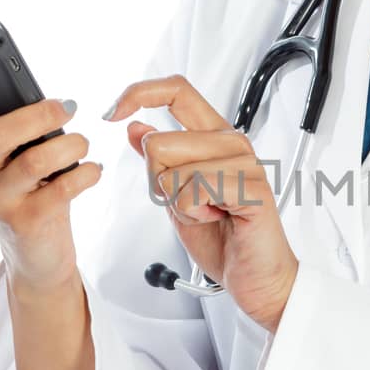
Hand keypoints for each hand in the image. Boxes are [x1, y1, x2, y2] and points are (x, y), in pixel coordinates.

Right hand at [0, 18, 102, 292]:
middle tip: (68, 106)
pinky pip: (62, 188)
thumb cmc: (31, 191)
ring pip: (34, 160)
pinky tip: (92, 171)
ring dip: (70, 146)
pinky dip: (85, 174)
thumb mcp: (15, 155)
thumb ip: (16, 124)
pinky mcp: (24, 222)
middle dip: (39, 114)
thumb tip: (47, 96)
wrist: (37, 257)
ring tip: (82, 146)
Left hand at [103, 73, 297, 332]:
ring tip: (207, 213)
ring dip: (178, 203)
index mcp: (214, 136)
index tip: (113, 113)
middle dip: (158, 182)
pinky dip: (192, 214)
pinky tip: (216, 218)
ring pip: (172, 170)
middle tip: (189, 203)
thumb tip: (135, 127)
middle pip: (159, 142)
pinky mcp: (251, 187)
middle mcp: (231, 142)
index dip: (139, 93)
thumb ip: (159, 161)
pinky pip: (193, 190)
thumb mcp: (176, 196)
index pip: (176, 90)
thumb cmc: (225, 240)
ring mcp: (244, 162)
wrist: (257, 279)